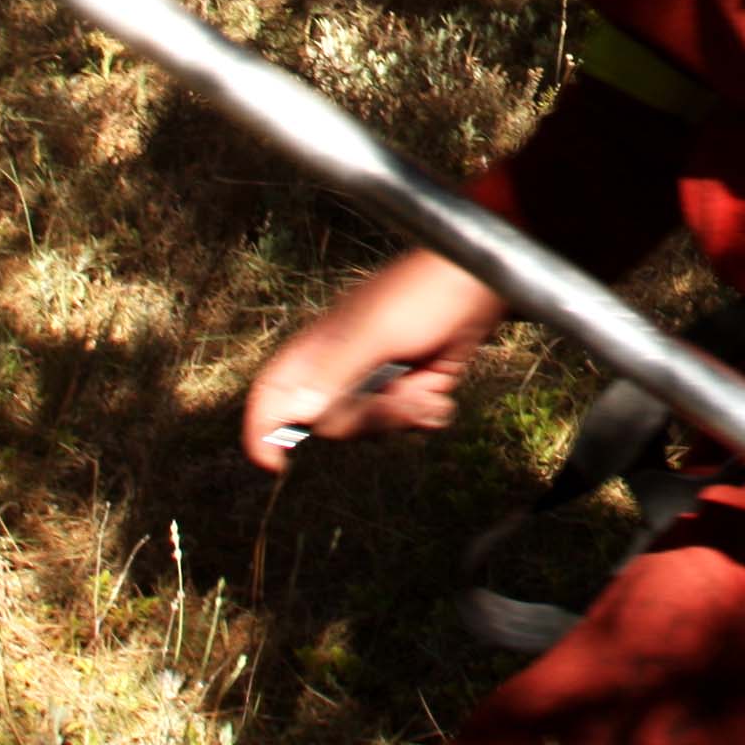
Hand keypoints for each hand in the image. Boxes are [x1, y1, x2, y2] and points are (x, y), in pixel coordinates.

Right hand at [239, 248, 505, 472]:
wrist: (482, 281)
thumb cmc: (426, 291)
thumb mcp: (378, 330)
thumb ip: (336, 370)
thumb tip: (299, 412)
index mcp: (320, 347)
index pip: (273, 393)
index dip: (262, 428)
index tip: (274, 464)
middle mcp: (343, 366)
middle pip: (329, 423)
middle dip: (367, 418)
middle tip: (399, 395)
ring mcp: (378, 376)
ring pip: (371, 427)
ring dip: (403, 414)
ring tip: (429, 385)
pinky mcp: (410, 384)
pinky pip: (405, 421)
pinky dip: (425, 412)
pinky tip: (441, 390)